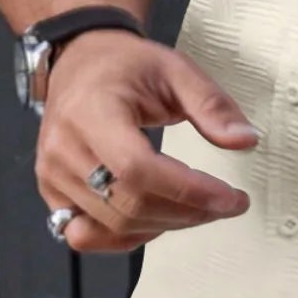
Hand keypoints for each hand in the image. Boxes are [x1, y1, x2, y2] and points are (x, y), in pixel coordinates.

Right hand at [37, 31, 261, 252]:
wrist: (78, 61)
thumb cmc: (126, 65)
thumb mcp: (176, 70)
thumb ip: (212, 106)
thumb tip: (246, 141)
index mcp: (92, 112)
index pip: (138, 169)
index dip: (189, 191)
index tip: (231, 198)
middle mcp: (64, 149)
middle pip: (129, 204)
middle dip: (187, 212)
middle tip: (227, 204)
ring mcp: (51, 175)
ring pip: (115, 224)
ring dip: (167, 225)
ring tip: (201, 207)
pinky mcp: (52, 193)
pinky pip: (88, 234)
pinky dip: (130, 236)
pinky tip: (161, 217)